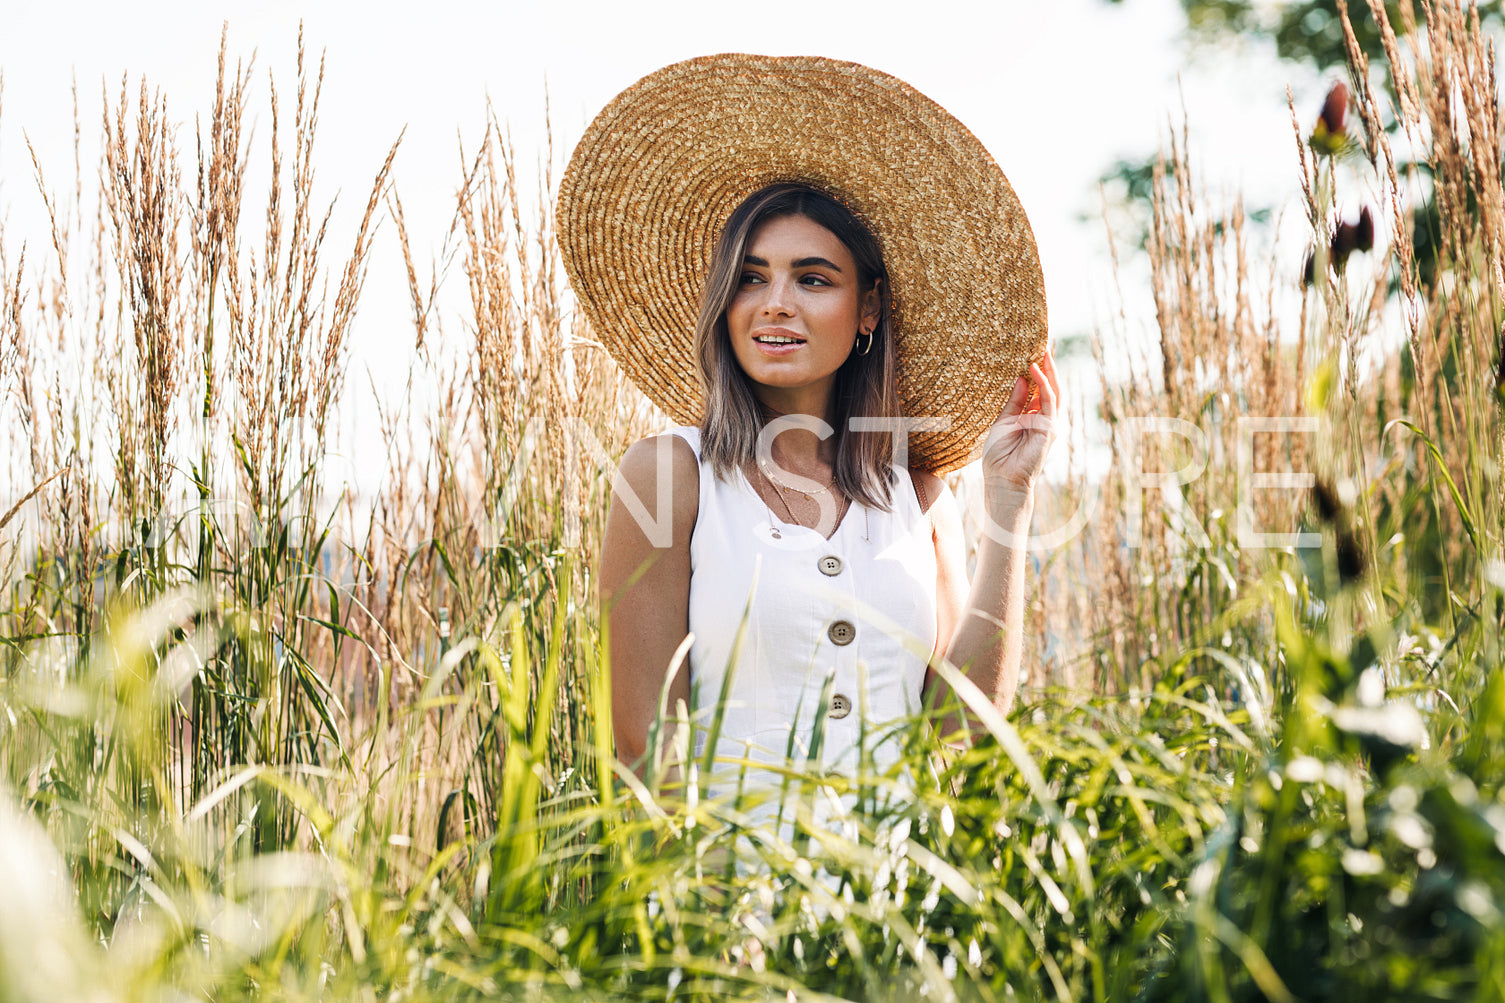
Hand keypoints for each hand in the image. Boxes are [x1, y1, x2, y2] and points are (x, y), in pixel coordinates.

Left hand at [979, 349, 1059, 495]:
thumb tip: (1022, 378)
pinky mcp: (1049, 427)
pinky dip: (1043, 384)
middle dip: (1048, 367)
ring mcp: (1049, 423)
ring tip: (1042, 351)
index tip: (1032, 352)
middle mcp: (1043, 419)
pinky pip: (1048, 400)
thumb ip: (1015, 402)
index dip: (1037, 372)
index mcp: (1031, 417)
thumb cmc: (999, 455)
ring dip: (1049, 370)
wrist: (1003, 479)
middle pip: (1049, 387)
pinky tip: (1035, 369)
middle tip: (1043, 345)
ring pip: (1054, 391)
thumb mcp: (1003, 421)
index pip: (1038, 390)